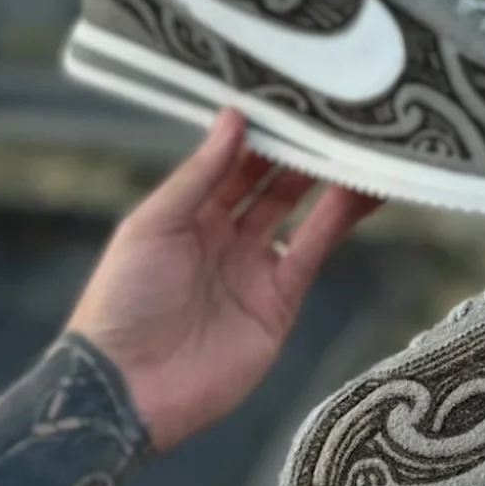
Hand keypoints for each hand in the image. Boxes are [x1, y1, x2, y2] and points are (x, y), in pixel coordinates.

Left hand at [67, 109, 379, 450]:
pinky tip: (363, 192)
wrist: (129, 390)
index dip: (259, 131)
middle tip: (334, 111)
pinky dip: (340, 221)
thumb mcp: (153, 226)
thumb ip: (199, 175)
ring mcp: (253, 268)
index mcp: (185, 214)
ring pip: (300, 212)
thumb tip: (235, 118)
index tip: (289, 95)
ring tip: (361, 143)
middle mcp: (223, 236)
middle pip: (270, 183)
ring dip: (329, 180)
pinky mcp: (279, 301)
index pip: (231, 162)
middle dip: (299, 150)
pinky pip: (314, 251)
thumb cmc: (122, 303)